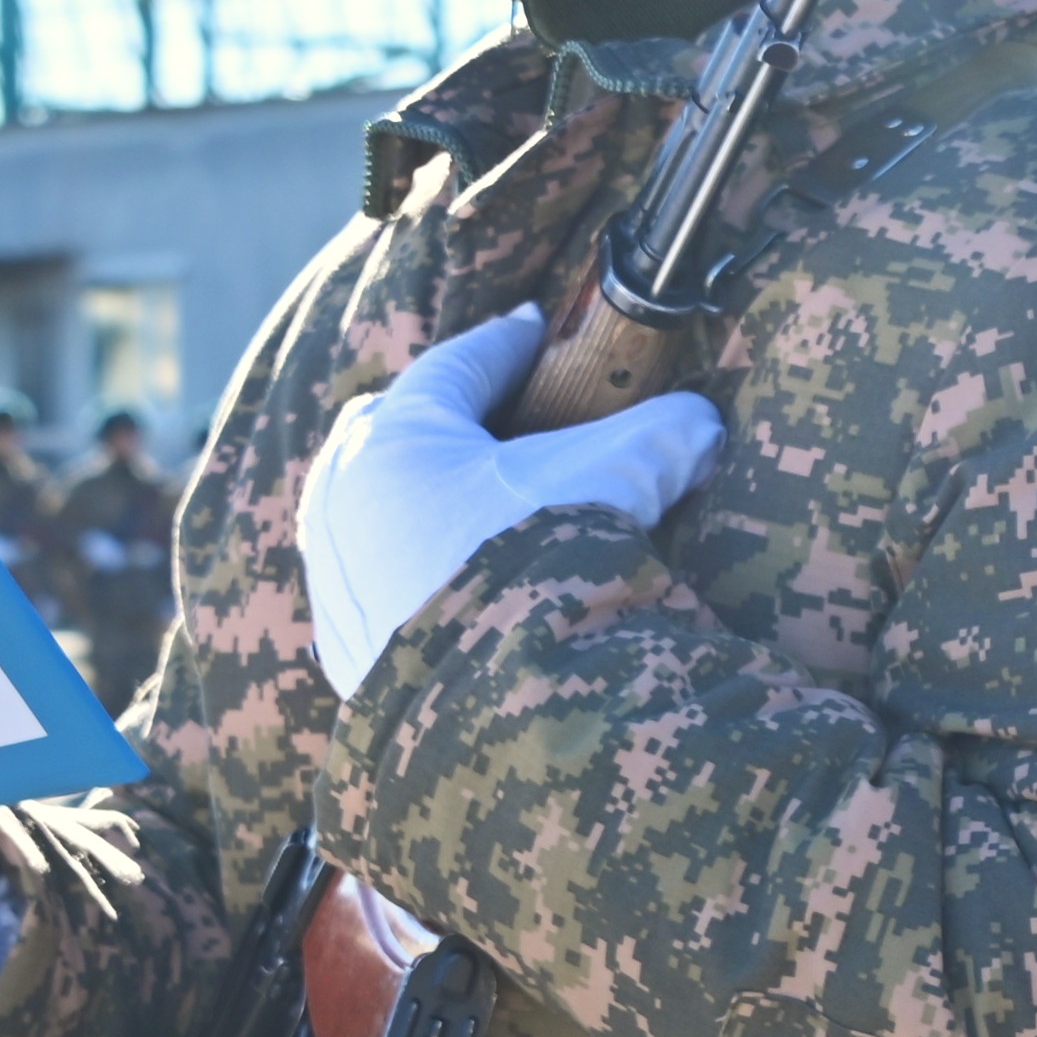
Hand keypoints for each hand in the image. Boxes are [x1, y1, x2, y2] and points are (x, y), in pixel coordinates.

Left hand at [295, 303, 721, 696]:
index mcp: (397, 438)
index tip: (535, 330)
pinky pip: (373, 585)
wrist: (500, 705)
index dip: (507, 346)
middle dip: (440, 417)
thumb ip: (665, 435)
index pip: (458, 367)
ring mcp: (333, 575)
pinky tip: (450, 584)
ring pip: (370, 509)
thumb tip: (703, 425)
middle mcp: (345, 497)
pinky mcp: (342, 646)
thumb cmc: (543, 564)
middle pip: (389, 430)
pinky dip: (408, 569)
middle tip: (488, 414)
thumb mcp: (620, 478)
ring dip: (416, 496)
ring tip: (468, 502)